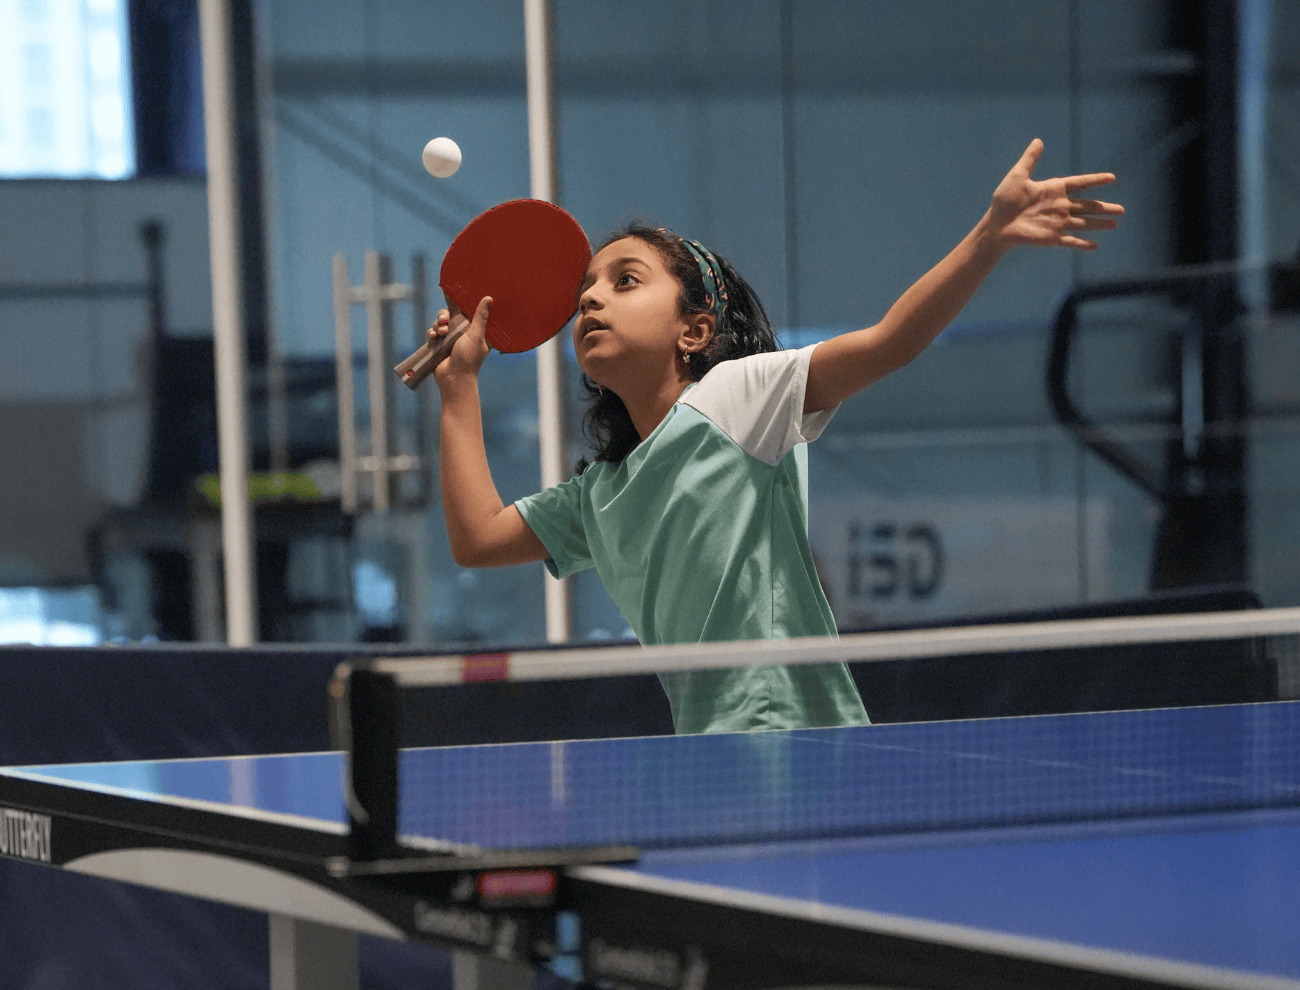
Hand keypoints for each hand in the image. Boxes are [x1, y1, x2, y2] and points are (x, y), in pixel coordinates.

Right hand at [432, 296, 491, 389]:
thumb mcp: (476, 335)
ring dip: (438, 325)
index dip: (460, 304)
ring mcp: (451, 339)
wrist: (453, 378)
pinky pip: (434, 332)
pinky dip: (432, 332)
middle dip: (445, 316)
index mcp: (475, 330)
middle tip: (444, 320)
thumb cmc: (468, 358)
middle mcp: (463, 333)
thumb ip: (480, 317)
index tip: (452, 296)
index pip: (467, 311)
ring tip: (440, 333)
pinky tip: (433, 337)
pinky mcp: (440, 344)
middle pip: (451, 314)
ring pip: (441, 322)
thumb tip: (489, 298)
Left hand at [988, 139, 1123, 250]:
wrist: (996, 225)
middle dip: (1104, 207)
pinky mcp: (1050, 238)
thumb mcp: (1017, 176)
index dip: (1095, 180)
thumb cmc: (1004, 201)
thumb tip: (1038, 140)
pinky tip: (1094, 246)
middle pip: (1087, 206)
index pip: (1080, 183)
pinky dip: (1081, 243)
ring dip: (1099, 224)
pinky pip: (1069, 240)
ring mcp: (1057, 223)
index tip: (1112, 178)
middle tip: (1122, 209)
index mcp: (1054, 190)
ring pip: (1083, 223)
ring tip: (1115, 224)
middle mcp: (1060, 206)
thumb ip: (1030, 160)